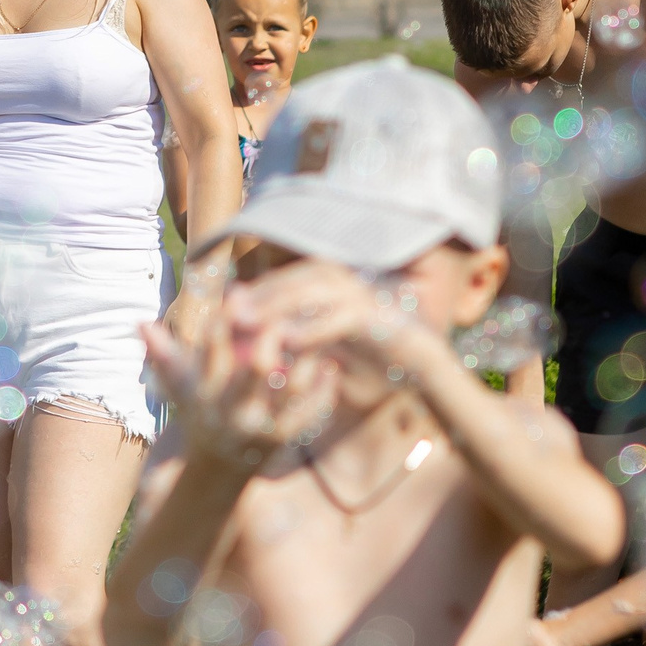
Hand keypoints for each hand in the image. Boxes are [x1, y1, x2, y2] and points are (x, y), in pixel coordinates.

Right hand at [141, 308, 333, 471]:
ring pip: (291, 385)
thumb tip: (139, 322)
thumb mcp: (177, 387)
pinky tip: (329, 365)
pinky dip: (322, 389)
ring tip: (314, 329)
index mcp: (203, 395)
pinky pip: (310, 412)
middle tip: (285, 308)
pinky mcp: (283, 441)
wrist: (213, 473)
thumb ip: (160, 354)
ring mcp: (260, 428)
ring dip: (305, 355)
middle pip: (258, 366)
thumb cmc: (196, 413)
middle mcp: (232, 412)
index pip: (213, 349)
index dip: (226, 317)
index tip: (239, 291)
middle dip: (271, 333)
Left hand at [227, 259, 432, 377]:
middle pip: (293, 281)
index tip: (224, 306)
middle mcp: (343, 283)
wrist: (420, 364)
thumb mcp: (328, 343)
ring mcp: (359, 295)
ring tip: (248, 321)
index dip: (256, 291)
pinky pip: (338, 319)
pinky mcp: (374, 316)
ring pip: (311, 294)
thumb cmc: (372, 355)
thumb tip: (260, 334)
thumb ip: (298, 335)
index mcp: (331, 285)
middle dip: (259, 294)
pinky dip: (313, 328)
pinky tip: (289, 341)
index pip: (286, 281)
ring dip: (277, 305)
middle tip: (228, 310)